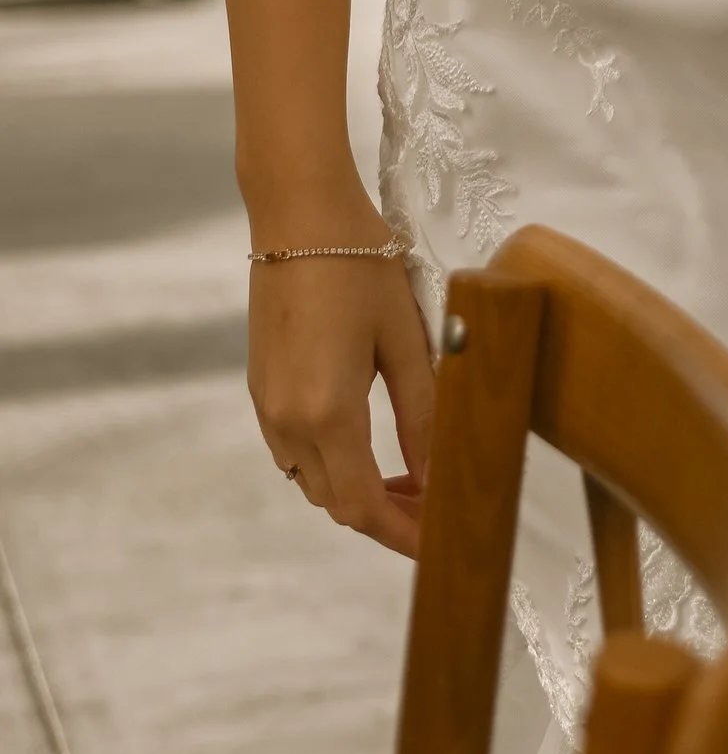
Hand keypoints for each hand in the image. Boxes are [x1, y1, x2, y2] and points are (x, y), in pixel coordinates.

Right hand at [248, 244, 435, 558]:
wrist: (298, 210)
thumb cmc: (360, 262)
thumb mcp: (405, 337)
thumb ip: (422, 411)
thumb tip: (438, 472)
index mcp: (326, 413)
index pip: (365, 507)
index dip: (404, 534)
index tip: (440, 543)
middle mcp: (286, 421)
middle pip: (337, 502)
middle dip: (388, 516)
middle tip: (437, 506)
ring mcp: (266, 405)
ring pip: (313, 480)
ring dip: (358, 490)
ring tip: (413, 474)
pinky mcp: (261, 386)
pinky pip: (296, 450)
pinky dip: (334, 462)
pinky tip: (371, 440)